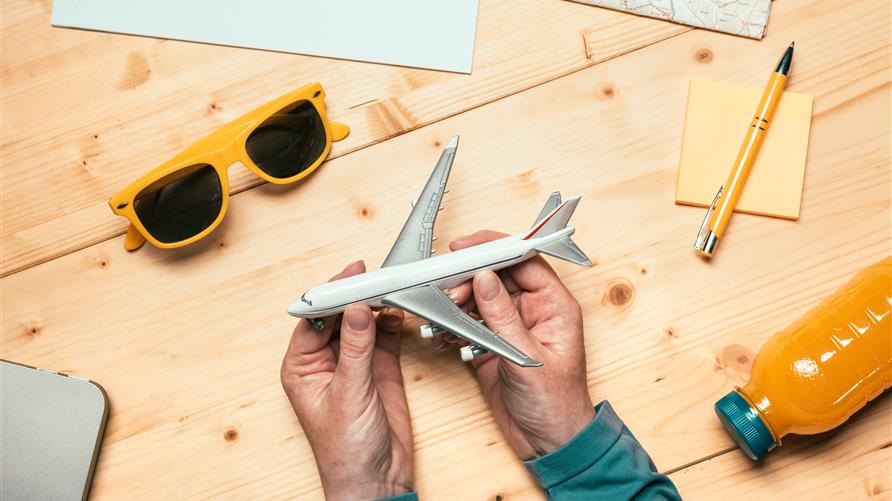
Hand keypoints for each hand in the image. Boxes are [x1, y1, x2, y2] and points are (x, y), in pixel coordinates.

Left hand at [281, 261, 412, 499]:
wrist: (378, 480)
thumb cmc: (346, 451)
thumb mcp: (350, 394)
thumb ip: (356, 349)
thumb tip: (357, 309)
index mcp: (302, 367)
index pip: (314, 319)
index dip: (331, 295)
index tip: (350, 277)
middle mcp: (326, 361)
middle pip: (339, 315)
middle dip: (356, 296)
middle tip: (376, 278)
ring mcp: (354, 362)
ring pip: (362, 321)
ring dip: (376, 305)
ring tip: (390, 289)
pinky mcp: (379, 367)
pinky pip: (384, 334)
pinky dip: (392, 320)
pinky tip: (398, 311)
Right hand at [446, 231, 594, 458]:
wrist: (548, 443)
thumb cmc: (555, 405)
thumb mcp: (527, 359)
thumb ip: (503, 318)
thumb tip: (485, 278)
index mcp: (554, 306)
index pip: (524, 262)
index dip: (494, 249)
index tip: (465, 247)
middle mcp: (532, 311)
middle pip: (496, 277)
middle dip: (467, 278)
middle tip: (445, 289)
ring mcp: (511, 327)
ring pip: (478, 298)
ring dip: (455, 302)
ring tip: (440, 313)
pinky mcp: (492, 344)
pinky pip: (468, 323)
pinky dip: (451, 324)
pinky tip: (441, 333)